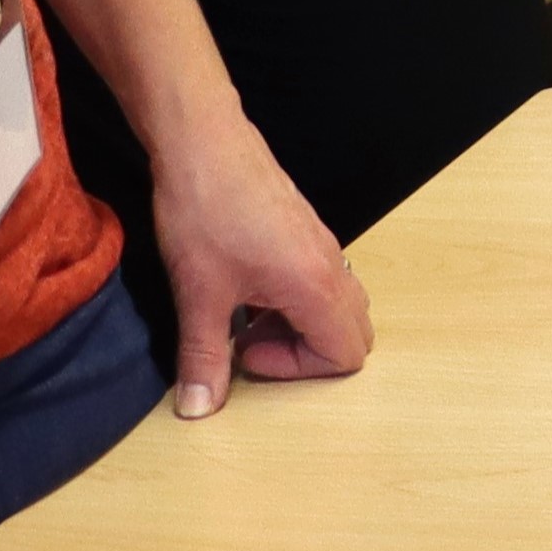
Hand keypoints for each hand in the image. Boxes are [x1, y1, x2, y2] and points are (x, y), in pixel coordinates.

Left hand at [145, 115, 368, 417]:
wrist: (203, 143)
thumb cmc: (206, 210)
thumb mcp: (198, 294)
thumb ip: (203, 356)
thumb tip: (198, 407)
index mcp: (316, 286)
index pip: (345, 355)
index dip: (295, 368)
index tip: (245, 351)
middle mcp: (331, 266)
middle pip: (353, 333)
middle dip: (306, 352)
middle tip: (252, 341)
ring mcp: (323, 245)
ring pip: (339, 305)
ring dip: (299, 324)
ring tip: (246, 315)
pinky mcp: (305, 230)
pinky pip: (322, 279)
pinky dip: (294, 298)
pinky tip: (245, 285)